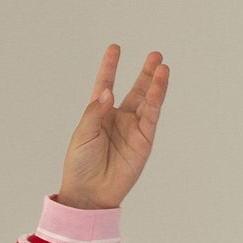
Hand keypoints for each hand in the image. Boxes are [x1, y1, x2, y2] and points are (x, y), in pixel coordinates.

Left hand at [54, 45, 168, 209]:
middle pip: (136, 90)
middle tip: (156, 55)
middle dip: (146, 73)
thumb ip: (94, 112)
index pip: (106, 84)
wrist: (88, 194)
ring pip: (147, 102)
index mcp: (100, 114)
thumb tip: (107, 91)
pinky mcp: (143, 142)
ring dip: (156, 85)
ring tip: (162, 66)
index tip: (115, 48)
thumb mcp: (82, 134)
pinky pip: (151, 118)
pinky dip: (155, 102)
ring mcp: (133, 130)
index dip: (110, 67)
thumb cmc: (80, 166)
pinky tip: (158, 87)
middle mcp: (119, 119)